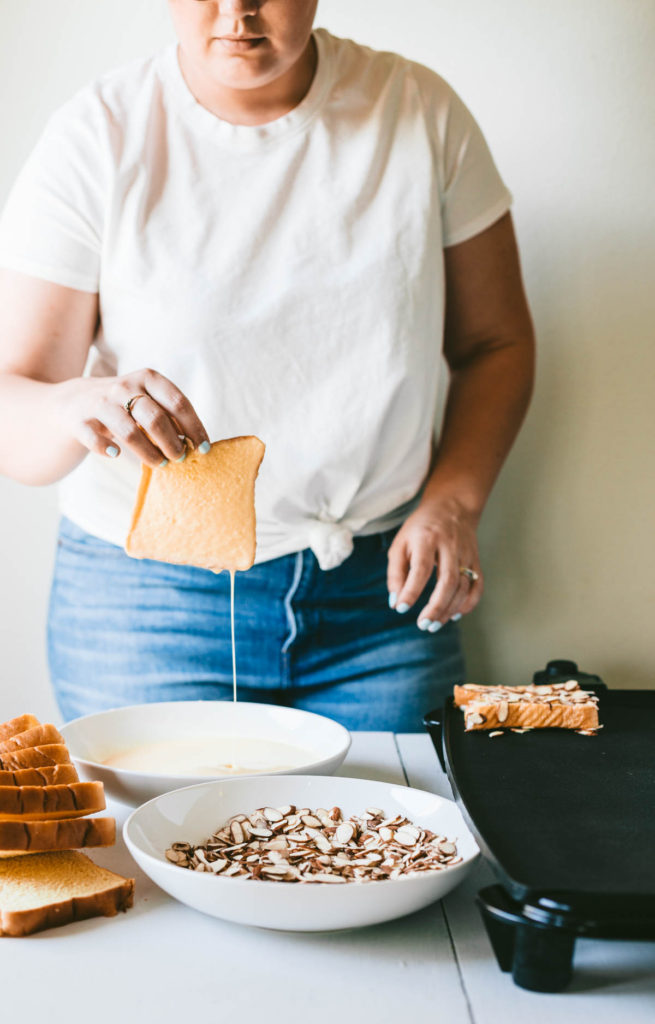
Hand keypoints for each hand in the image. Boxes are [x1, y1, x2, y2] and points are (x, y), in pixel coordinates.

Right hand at [59, 368, 209, 466]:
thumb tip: (196, 442)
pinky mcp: (80, 421)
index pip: (178, 403)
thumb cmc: (123, 406)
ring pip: (129, 432)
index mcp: (148, 378)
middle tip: (180, 458)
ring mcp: (100, 403)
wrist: (73, 402)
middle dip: (173, 443)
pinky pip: (95, 439)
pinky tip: (117, 454)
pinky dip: (107, 449)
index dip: (194, 427)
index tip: (204, 448)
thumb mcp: (147, 399)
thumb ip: (169, 414)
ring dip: (149, 453)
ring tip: (160, 463)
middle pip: (156, 418)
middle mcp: (124, 386)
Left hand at [386, 497, 482, 629]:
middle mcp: (449, 546)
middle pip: (447, 580)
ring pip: (463, 586)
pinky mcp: (476, 560)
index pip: (421, 568)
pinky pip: (478, 585)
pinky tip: (455, 615)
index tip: (402, 609)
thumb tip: (396, 603)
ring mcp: (466, 553)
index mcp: (426, 539)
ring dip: (449, 609)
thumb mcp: (400, 543)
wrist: (452, 506)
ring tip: (434, 624)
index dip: (411, 590)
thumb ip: (396, 573)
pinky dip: (469, 603)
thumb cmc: (420, 528)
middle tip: (423, 625)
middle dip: (435, 606)